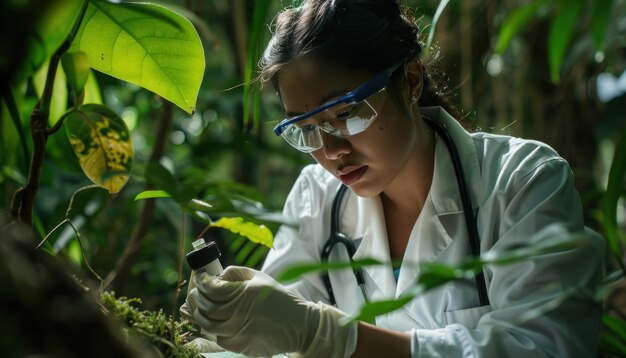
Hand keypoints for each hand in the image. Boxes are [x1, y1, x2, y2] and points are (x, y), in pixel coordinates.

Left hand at [189, 266, 357, 356]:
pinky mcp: (240, 345)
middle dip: (197, 296)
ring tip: (199, 308)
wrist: (298, 325)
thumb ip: (237, 272)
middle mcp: (238, 313)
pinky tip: (214, 322)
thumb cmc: (279, 299)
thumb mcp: (260, 278)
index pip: (211, 287)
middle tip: (197, 292)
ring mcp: (238, 331)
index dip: (202, 282)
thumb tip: (218, 275)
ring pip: (207, 324)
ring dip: (199, 314)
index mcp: (243, 293)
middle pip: (206, 305)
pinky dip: (212, 329)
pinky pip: (218, 337)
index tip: (201, 279)